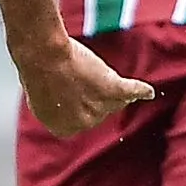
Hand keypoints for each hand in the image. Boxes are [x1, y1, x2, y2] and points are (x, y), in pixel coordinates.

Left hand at [17, 36, 153, 135]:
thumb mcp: (41, 95)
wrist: (43, 56)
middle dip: (92, 95)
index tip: (73, 91)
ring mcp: (99, 108)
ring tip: (96, 72)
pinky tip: (148, 91)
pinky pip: (131, 91)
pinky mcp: (111, 89)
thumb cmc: (37, 70)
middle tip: (78, 75)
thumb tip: (69, 106)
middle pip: (99, 110)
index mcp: (62, 129)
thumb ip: (58, 106)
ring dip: (109, 87)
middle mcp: (84, 123)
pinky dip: (140, 90)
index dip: (78, 103)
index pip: (81, 118)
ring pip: (114, 99)